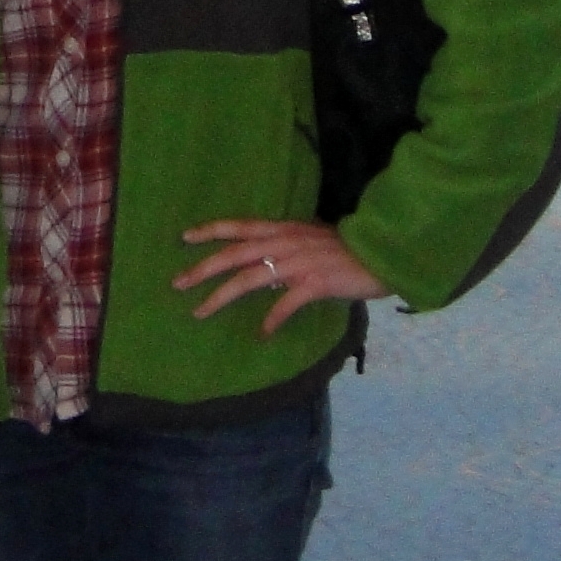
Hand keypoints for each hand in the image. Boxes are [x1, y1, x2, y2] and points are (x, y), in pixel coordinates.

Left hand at [175, 217, 387, 334]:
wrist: (382, 251)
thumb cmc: (345, 248)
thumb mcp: (309, 239)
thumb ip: (284, 247)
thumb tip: (262, 263)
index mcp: (282, 229)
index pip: (239, 226)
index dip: (211, 230)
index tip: (184, 237)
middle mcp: (284, 242)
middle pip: (234, 254)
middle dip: (203, 269)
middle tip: (178, 284)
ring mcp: (298, 262)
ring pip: (250, 279)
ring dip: (222, 296)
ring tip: (201, 311)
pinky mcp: (314, 283)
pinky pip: (286, 303)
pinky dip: (272, 319)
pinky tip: (263, 333)